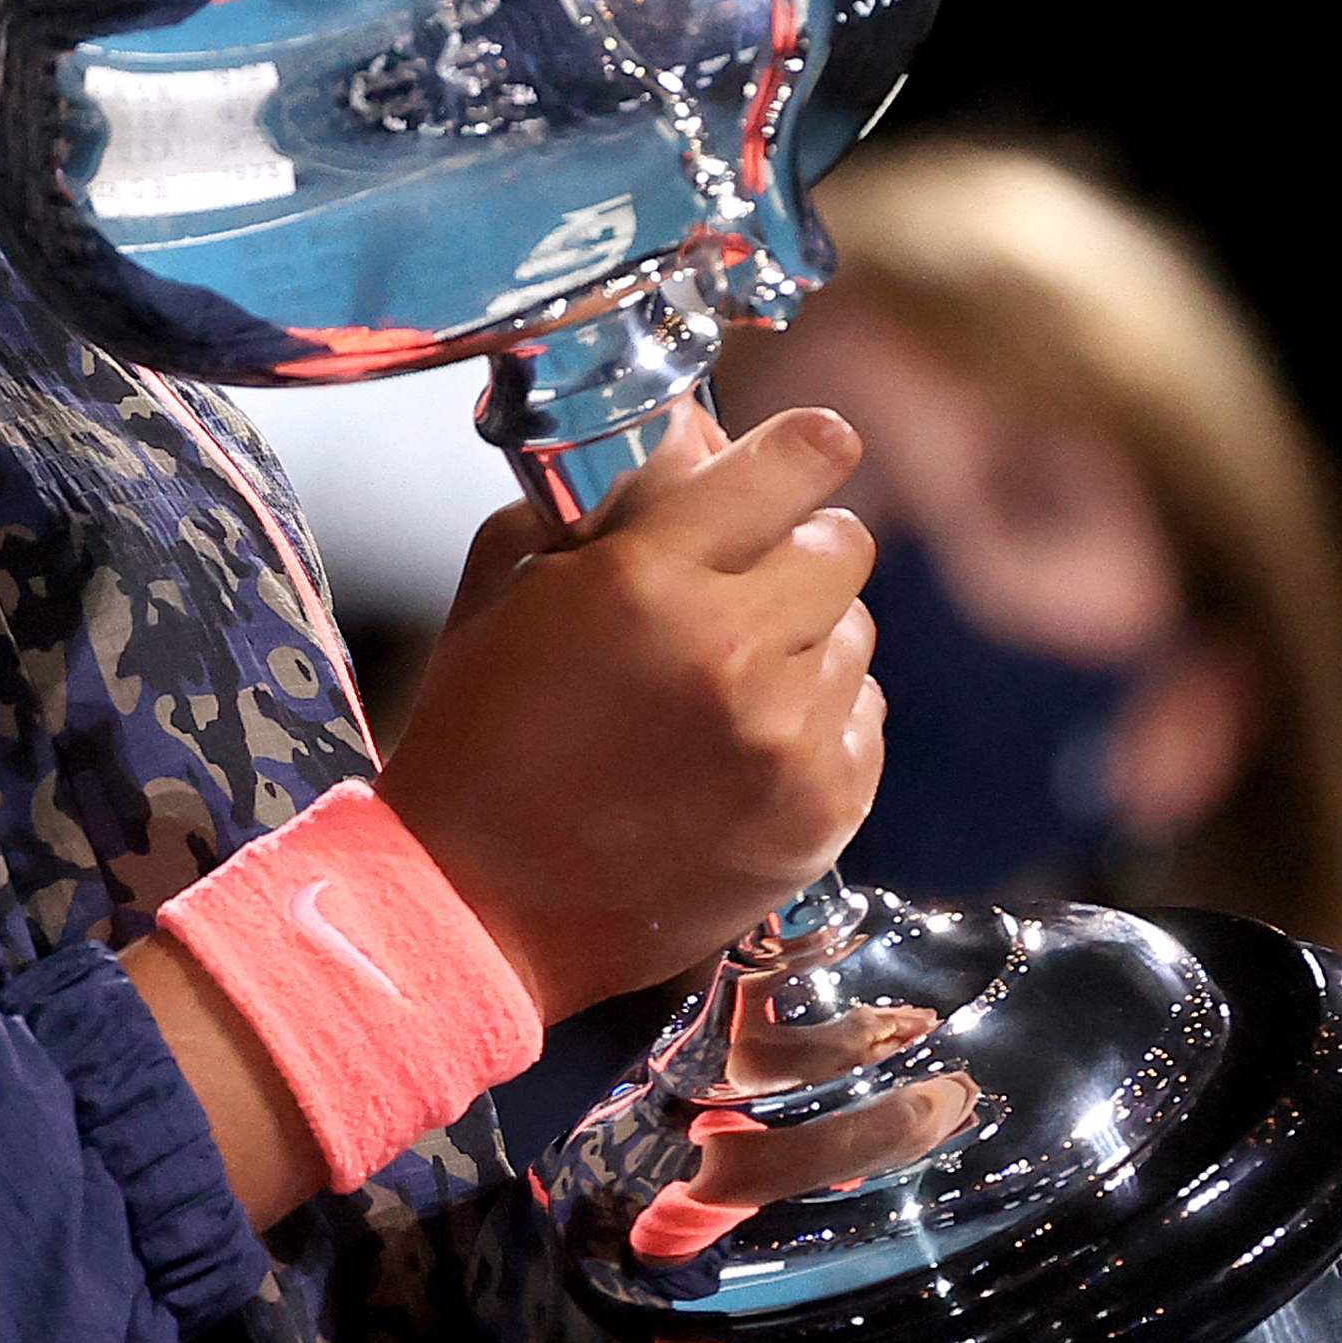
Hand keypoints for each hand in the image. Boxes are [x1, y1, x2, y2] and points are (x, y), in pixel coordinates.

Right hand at [375, 404, 886, 1018]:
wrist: (478, 910)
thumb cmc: (479, 740)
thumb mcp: (508, 587)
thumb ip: (603, 494)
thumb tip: (695, 432)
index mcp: (649, 579)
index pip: (801, 457)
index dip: (796, 451)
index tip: (784, 464)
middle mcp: (736, 653)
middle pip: (843, 543)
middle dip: (791, 547)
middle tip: (734, 584)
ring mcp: (788, 741)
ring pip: (856, 633)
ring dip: (802, 638)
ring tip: (724, 680)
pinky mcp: (821, 815)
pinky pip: (863, 718)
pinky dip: (816, 718)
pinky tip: (741, 744)